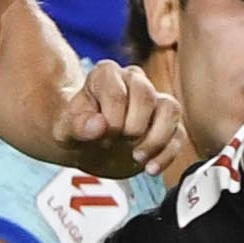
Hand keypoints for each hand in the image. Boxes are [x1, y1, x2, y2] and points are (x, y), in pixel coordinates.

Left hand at [52, 56, 185, 182]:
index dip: (110, 121)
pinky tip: (150, 168)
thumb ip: (77, 126)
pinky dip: (167, 154)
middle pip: (146, 95)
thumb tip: (98, 126)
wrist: (87, 147)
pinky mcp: (166, 123)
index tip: (100, 137)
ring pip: (170, 109)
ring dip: (156, 139)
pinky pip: (179, 133)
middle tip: (116, 144)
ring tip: (137, 157)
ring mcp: (153, 100)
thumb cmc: (75, 132)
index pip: (117, 92)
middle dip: (132, 128)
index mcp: (105, 74)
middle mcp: (133, 80)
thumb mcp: (65, 132)